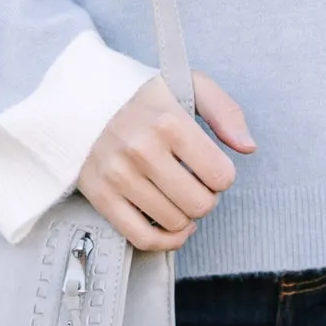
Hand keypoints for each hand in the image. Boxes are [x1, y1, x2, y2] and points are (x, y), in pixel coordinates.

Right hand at [78, 71, 254, 253]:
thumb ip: (225, 111)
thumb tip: (248, 147)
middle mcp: (142, 150)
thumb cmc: (140, 96)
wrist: (78, 100)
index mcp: (168, 122)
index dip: (223, 177)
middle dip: (205, 198)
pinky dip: (165, 241)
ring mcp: (118, 175)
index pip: (221, 176)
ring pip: (175, 222)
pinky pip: (143, 238)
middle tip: (195, 185)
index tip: (210, 168)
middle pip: (200, 205)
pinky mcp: (101, 196)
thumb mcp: (186, 84)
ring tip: (178, 196)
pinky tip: (173, 228)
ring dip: (185, 216)